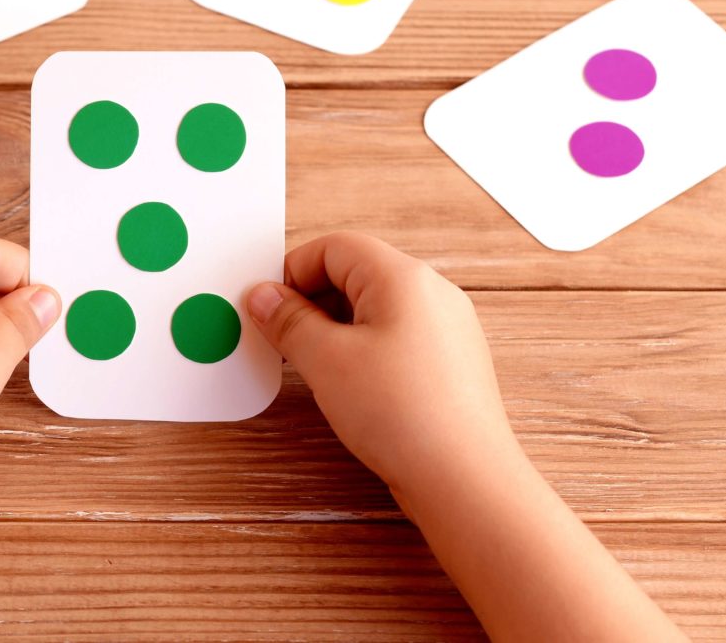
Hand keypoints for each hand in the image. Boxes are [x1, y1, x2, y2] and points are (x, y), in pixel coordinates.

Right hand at [246, 232, 687, 641]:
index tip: (268, 308)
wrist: (464, 479)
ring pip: (375, 307)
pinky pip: (397, 336)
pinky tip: (352, 387)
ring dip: (335, 327)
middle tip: (283, 339)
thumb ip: (288, 320)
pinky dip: (364, 349)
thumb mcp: (326, 361)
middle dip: (311, 301)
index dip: (292, 272)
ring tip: (314, 367)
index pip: (334, 247)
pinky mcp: (451, 362)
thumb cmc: (403, 416)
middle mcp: (432, 292)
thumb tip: (262, 295)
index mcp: (403, 277)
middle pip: (356, 273)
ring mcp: (447, 328)